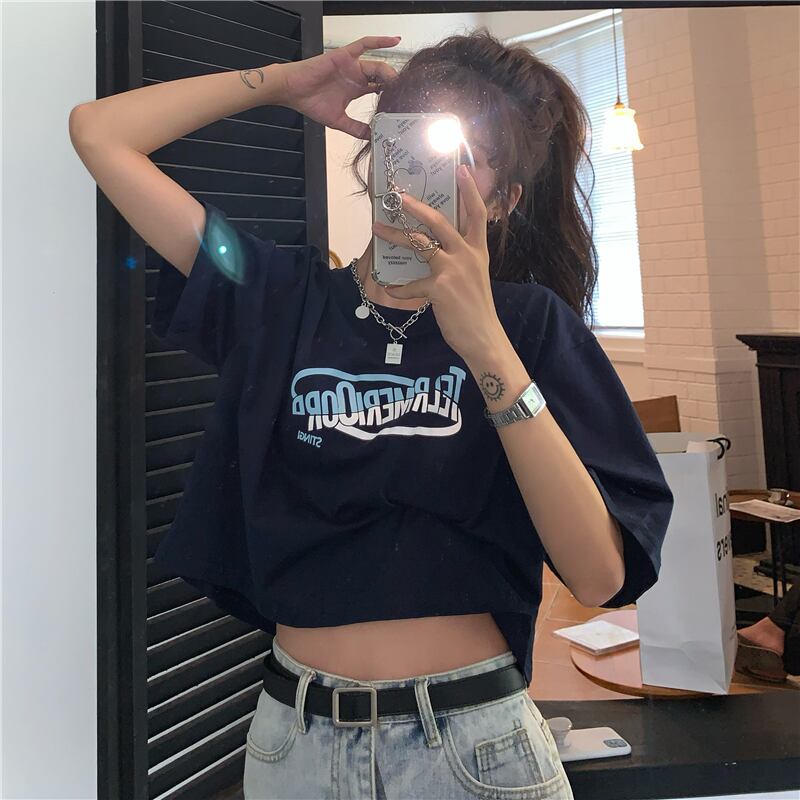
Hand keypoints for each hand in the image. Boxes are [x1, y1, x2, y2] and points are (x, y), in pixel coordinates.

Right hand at [277, 36, 400, 138]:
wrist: (293, 91)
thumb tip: (371, 137)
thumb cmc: (311, 103)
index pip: (380, 89)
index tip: (401, 104)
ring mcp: (352, 65)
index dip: (391, 95)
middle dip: (393, 85)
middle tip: (403, 94)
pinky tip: (394, 40)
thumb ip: (355, 128)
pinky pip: (364, 44)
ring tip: (398, 81)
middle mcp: (357, 76)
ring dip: (389, 72)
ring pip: (377, 65)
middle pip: (382, 77)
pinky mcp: (345, 55)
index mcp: (357, 89)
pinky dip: (379, 41)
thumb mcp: (338, 121)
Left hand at [374, 165, 506, 362]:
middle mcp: (467, 255)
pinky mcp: (439, 288)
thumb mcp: (476, 276)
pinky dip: (398, 287)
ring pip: (420, 244)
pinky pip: (411, 284)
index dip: (470, 190)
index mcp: (478, 250)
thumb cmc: (477, 309)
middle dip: (418, 207)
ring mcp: (453, 270)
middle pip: (440, 222)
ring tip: (377, 229)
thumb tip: (437, 247)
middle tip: (399, 196)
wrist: (483, 337)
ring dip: (396, 235)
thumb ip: (462, 258)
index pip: (477, 214)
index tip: (461, 168)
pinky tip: (389, 289)